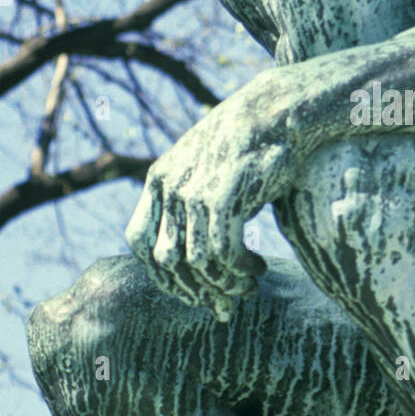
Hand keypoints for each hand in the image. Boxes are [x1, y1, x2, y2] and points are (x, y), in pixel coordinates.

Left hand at [125, 74, 297, 320]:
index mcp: (159, 179)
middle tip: (221, 303)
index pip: (138, 240)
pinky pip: (224, 255)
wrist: (276, 112)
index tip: (188, 286)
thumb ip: (192, 200)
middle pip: (163, 260)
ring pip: (196, 263)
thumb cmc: (248, 145)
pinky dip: (240, 270)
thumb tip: (194, 249)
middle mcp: (170, 187)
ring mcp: (195, 194)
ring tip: (248, 286)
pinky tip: (257, 269)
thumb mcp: (206, 168)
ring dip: (223, 284)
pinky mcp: (224, 199)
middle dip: (192, 289)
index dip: (159, 270)